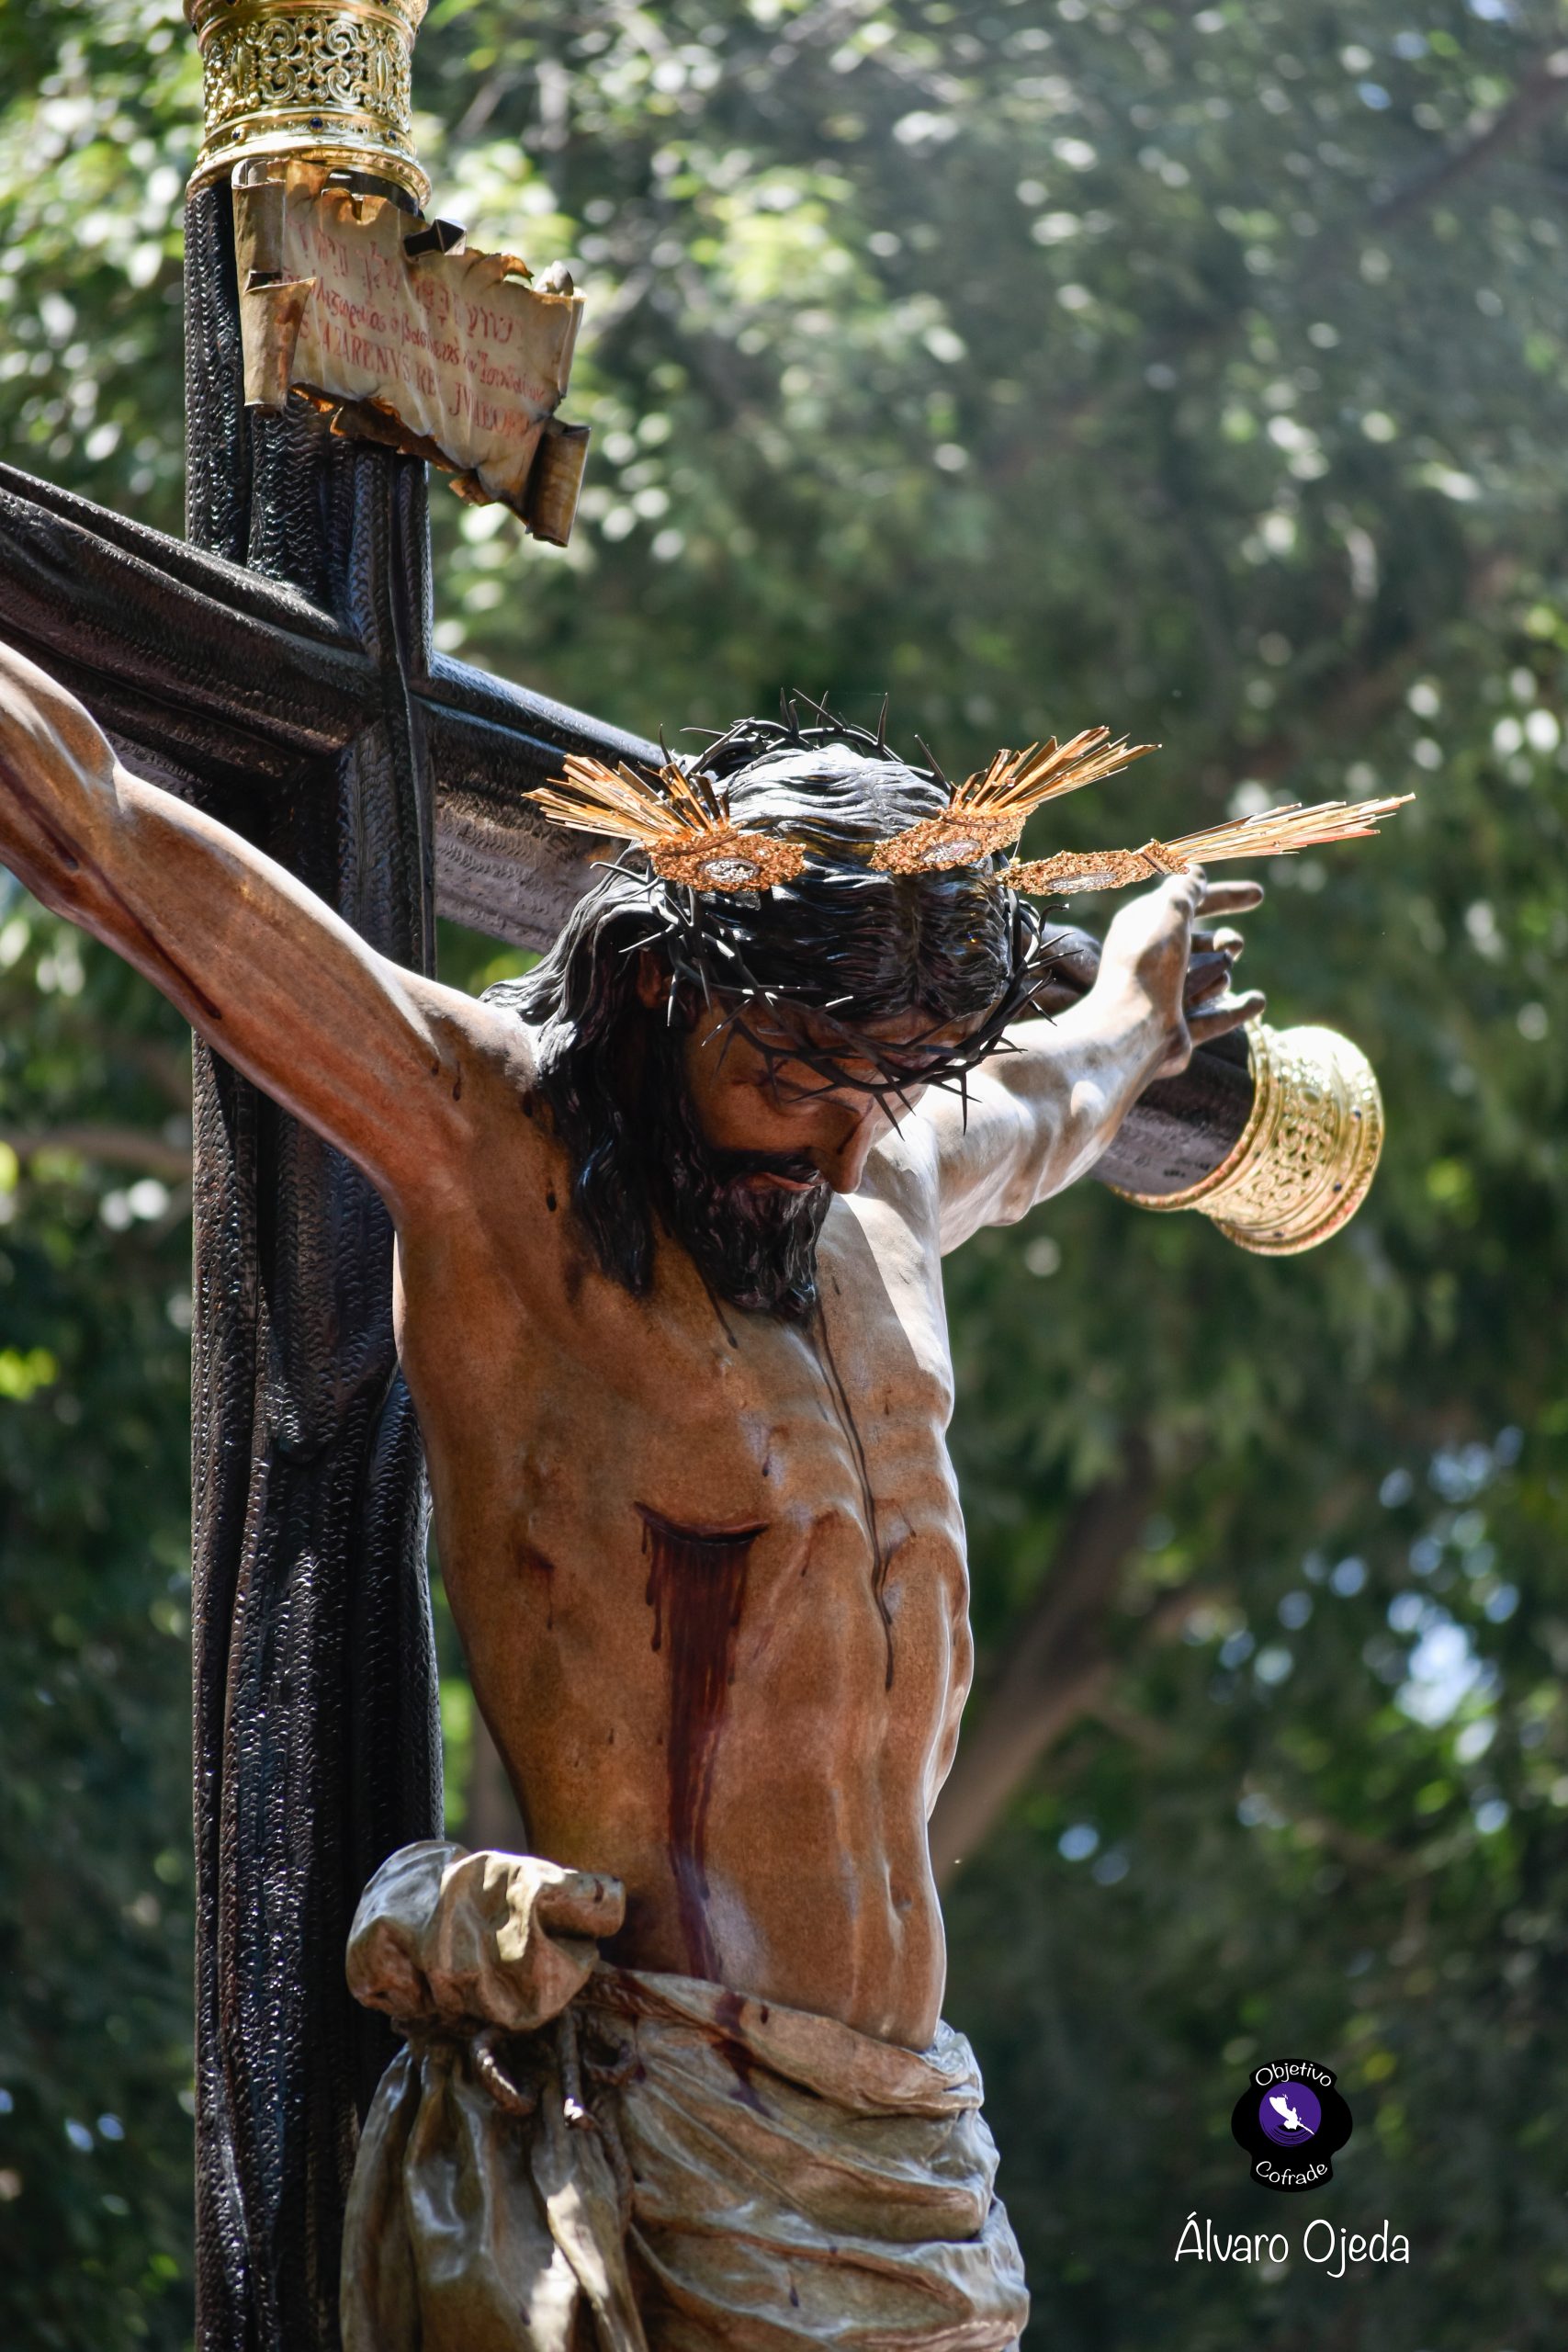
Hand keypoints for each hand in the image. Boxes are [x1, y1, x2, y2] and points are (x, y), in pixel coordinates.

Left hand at [1095, 869, 1265, 1080]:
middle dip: (1223, 942)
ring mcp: (1166, 995)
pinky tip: (1258, 1001)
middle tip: (1233, 946)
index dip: (1223, 896)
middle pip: (1203, 943)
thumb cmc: (1149, 963)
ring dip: (1218, 977)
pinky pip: (1215, 1017)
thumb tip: (1196, 872)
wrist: (1132, 1028)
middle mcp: (1153, 960)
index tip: (1258, 895)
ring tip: (1215, 982)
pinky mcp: (1178, 1027)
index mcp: (1145, 926)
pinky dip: (1236, 1009)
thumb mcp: (1169, 911)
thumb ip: (1185, 888)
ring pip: (1210, 978)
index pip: (1189, 904)